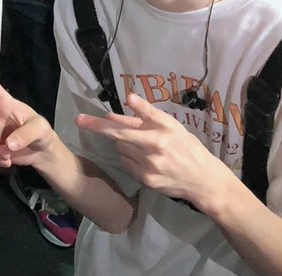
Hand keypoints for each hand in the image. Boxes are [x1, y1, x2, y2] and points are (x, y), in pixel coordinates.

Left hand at [75, 92, 228, 206]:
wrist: (203, 179)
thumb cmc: (187, 146)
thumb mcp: (171, 125)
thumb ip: (146, 114)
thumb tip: (127, 99)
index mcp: (157, 136)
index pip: (120, 129)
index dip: (98, 125)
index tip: (79, 120)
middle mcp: (150, 154)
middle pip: (118, 139)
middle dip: (110, 131)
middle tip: (96, 124)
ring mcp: (147, 170)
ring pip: (122, 151)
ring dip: (127, 145)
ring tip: (146, 145)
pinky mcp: (146, 182)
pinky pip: (128, 165)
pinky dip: (132, 159)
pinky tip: (147, 159)